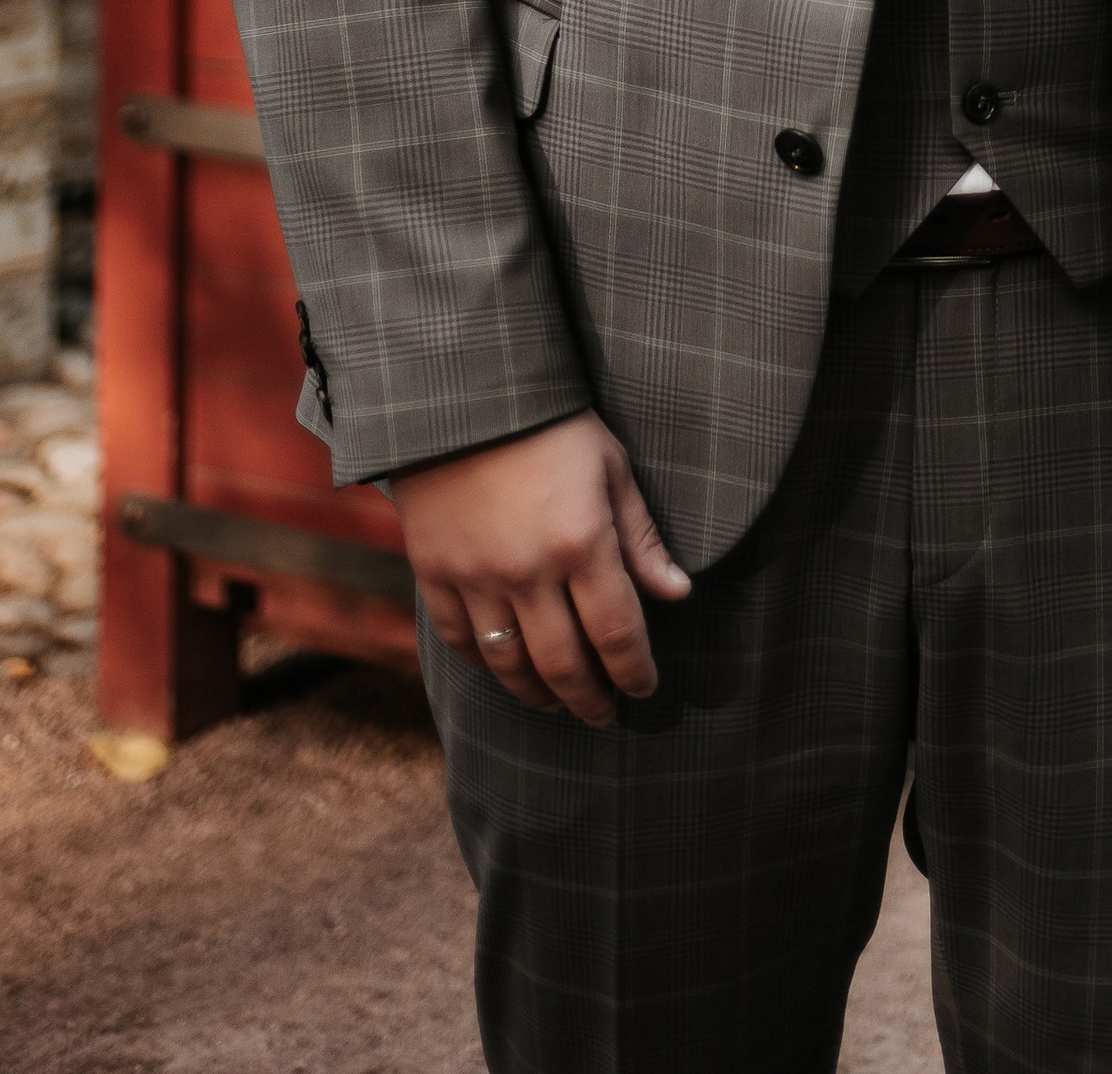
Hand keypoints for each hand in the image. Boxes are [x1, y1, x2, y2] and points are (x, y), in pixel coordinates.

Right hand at [390, 410, 690, 722]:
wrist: (463, 396)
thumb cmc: (552, 425)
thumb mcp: (611, 467)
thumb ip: (640, 537)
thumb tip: (676, 593)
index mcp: (581, 544)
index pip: (616, 633)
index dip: (634, 671)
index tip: (644, 689)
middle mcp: (528, 573)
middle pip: (564, 664)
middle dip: (590, 698)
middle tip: (604, 714)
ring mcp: (476, 578)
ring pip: (510, 665)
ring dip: (539, 693)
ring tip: (558, 703)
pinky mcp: (435, 574)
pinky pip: (461, 641)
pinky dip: (486, 665)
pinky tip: (505, 670)